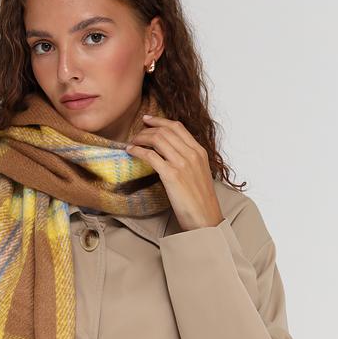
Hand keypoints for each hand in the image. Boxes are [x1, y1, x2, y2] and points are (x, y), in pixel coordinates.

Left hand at [125, 114, 223, 230]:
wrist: (206, 218)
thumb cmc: (201, 201)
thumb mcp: (200, 174)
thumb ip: (189, 161)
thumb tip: (171, 154)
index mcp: (200, 152)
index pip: (178, 127)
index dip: (160, 121)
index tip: (148, 120)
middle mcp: (192, 154)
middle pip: (165, 131)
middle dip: (147, 129)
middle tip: (136, 133)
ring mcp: (182, 163)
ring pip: (157, 139)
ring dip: (140, 138)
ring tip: (132, 142)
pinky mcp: (171, 175)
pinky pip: (150, 155)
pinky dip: (138, 150)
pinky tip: (131, 151)